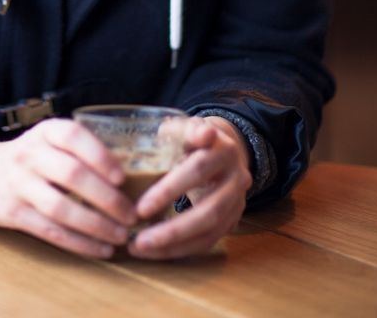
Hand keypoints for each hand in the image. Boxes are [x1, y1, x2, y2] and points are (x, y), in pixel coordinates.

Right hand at [0, 121, 136, 258]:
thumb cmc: (32, 157)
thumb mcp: (50, 140)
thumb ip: (81, 150)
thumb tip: (135, 174)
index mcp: (45, 132)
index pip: (73, 136)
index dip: (99, 155)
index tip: (122, 177)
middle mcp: (29, 154)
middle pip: (71, 175)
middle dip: (106, 198)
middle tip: (131, 214)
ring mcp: (18, 184)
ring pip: (61, 208)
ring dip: (95, 225)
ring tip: (121, 236)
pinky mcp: (12, 214)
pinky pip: (50, 231)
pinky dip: (79, 243)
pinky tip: (100, 249)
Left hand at [127, 116, 252, 259]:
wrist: (222, 148)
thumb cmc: (192, 136)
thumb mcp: (185, 125)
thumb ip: (185, 129)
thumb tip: (204, 134)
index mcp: (224, 150)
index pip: (198, 170)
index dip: (170, 189)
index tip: (141, 208)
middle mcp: (237, 179)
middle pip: (209, 210)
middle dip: (173, 229)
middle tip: (139, 239)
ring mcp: (237, 203)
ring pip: (210, 232)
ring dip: (174, 245)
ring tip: (140, 248)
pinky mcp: (233, 221)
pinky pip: (208, 242)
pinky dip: (180, 249)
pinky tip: (155, 251)